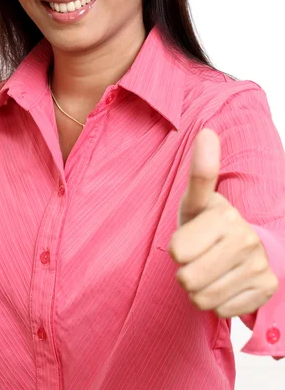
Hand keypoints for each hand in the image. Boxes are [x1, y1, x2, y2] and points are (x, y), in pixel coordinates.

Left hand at [168, 128, 278, 318]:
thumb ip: (200, 172)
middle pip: (187, 279)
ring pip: (203, 299)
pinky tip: (226, 283)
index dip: (177, 249)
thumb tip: (207, 131)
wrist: (242, 248)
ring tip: (210, 270)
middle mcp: (246, 240)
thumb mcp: (197, 202)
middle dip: (185, 273)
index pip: (177, 252)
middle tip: (198, 258)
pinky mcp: (266, 289)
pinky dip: (218, 302)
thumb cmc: (208, 223)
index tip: (191, 238)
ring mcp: (259, 266)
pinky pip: (222, 311)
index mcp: (226, 216)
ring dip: (200, 290)